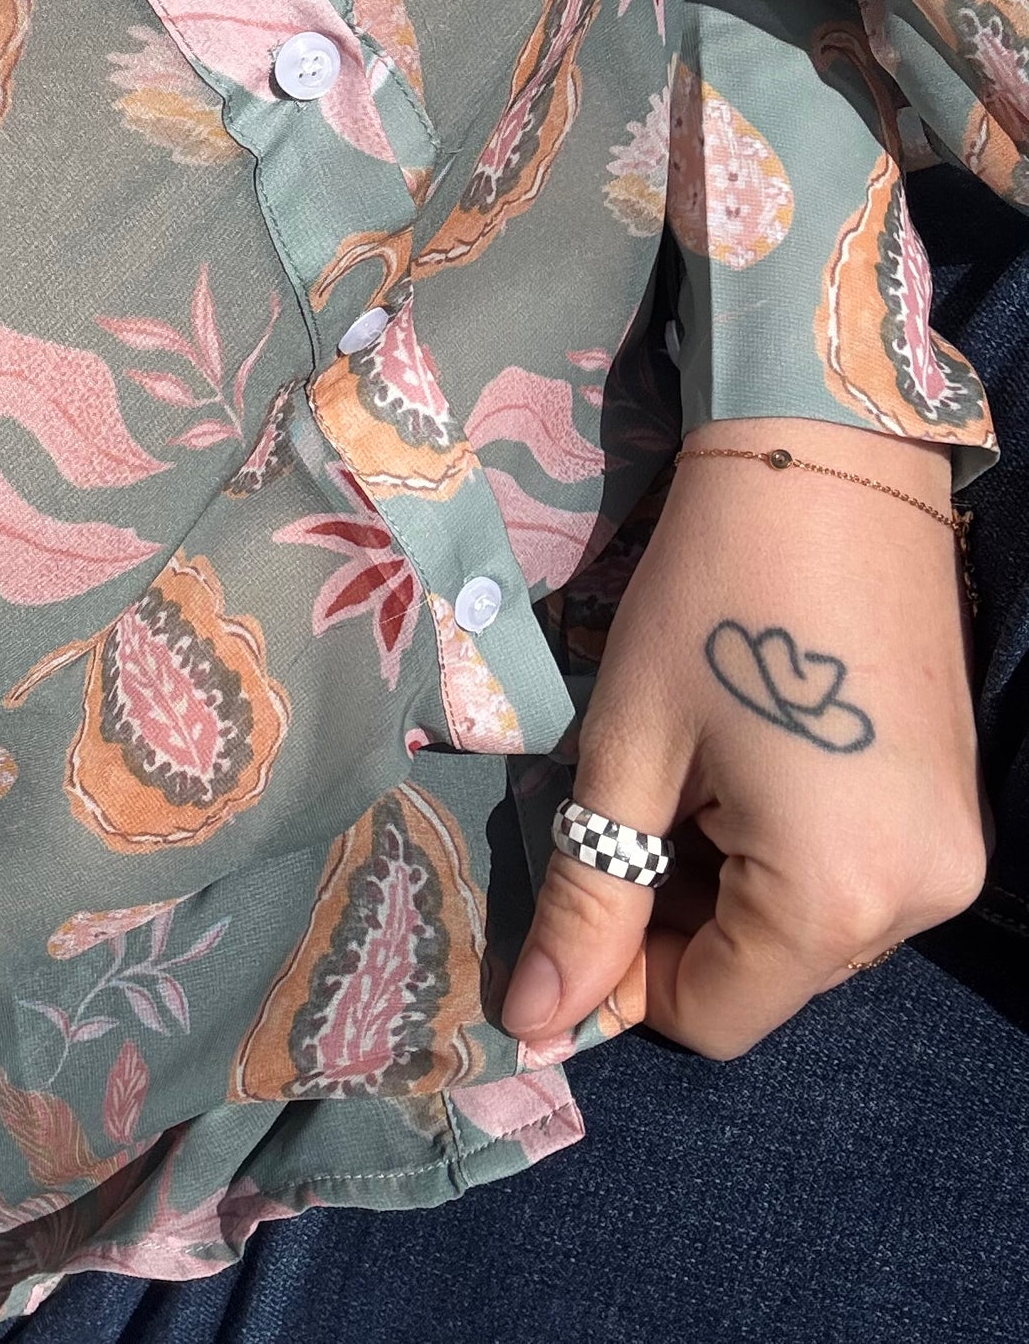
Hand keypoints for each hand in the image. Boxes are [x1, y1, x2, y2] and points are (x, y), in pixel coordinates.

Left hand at [501, 417, 988, 1056]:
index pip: (713, 1016)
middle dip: (674, 919)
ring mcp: (950, 856)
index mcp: (839, 898)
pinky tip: (739, 758)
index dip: (623, 977)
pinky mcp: (952, 811)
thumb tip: (535, 1026)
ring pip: (806, 930)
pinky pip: (851, 879)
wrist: (828, 461)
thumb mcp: (633, 746)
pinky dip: (781, 849)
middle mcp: (919, 901)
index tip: (569, 892)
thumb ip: (591, 896)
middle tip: (620, 804)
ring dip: (727, 881)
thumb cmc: (712, 594)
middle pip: (766, 976)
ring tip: (684, 765)